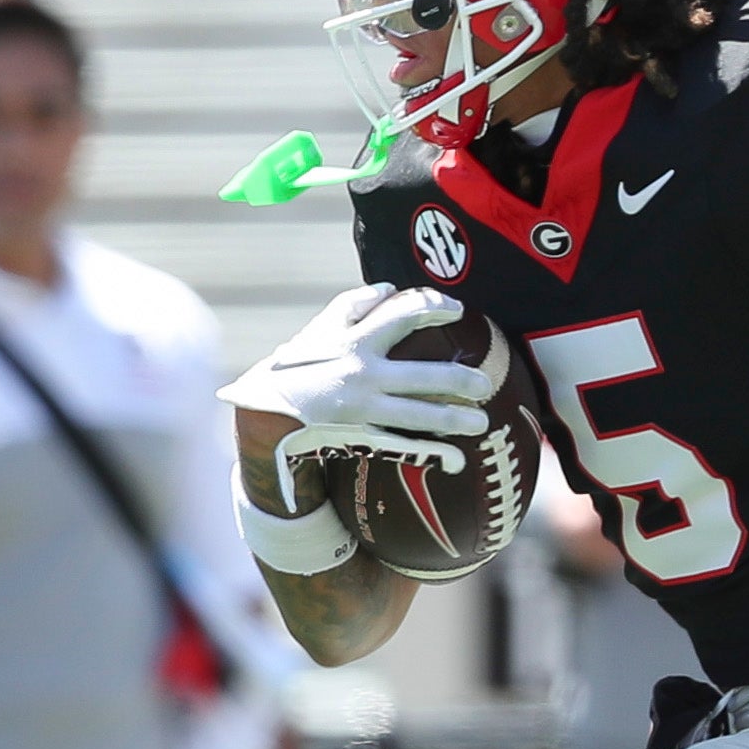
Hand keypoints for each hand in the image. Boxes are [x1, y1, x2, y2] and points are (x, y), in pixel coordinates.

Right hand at [218, 283, 491, 508]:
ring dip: (455, 419)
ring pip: (420, 415)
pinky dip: (432, 454)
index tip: (457, 310)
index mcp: (355, 341)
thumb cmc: (297, 366)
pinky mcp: (362, 435)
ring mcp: (364, 408)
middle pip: (424, 374)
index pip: (403, 315)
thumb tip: (390, 287)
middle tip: (483, 383)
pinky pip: (403, 446)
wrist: (265, 412)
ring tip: (482, 423)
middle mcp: (363, 373)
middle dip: (460, 379)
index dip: (434, 308)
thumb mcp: (319, 329)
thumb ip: (354, 305)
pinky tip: (456, 461)